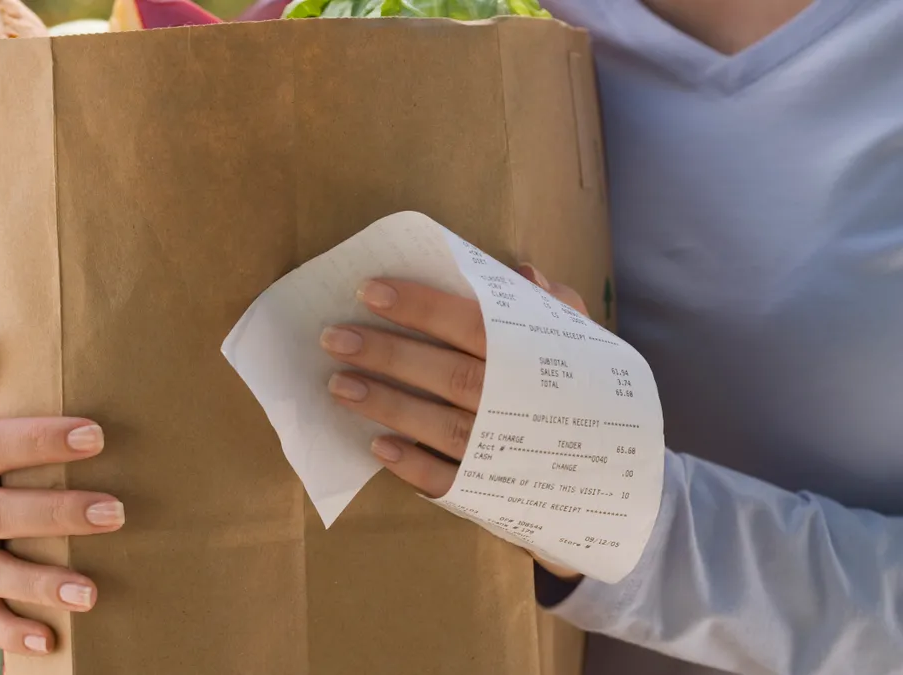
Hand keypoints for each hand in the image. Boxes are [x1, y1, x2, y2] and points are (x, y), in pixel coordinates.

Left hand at [320, 264, 585, 579]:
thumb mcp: (587, 344)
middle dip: (388, 355)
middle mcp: (519, 406)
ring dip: (388, 406)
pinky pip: (450, 482)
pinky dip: (413, 466)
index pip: (471, 323)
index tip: (369, 291)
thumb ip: (556, 306)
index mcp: (536, 360)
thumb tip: (520, 273)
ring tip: (338, 386)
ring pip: (441, 427)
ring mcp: (506, 455)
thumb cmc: (593, 397)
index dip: (420, 307)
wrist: (625, 482)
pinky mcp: (495, 493)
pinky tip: (378, 447)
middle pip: (447, 375)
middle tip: (334, 338)